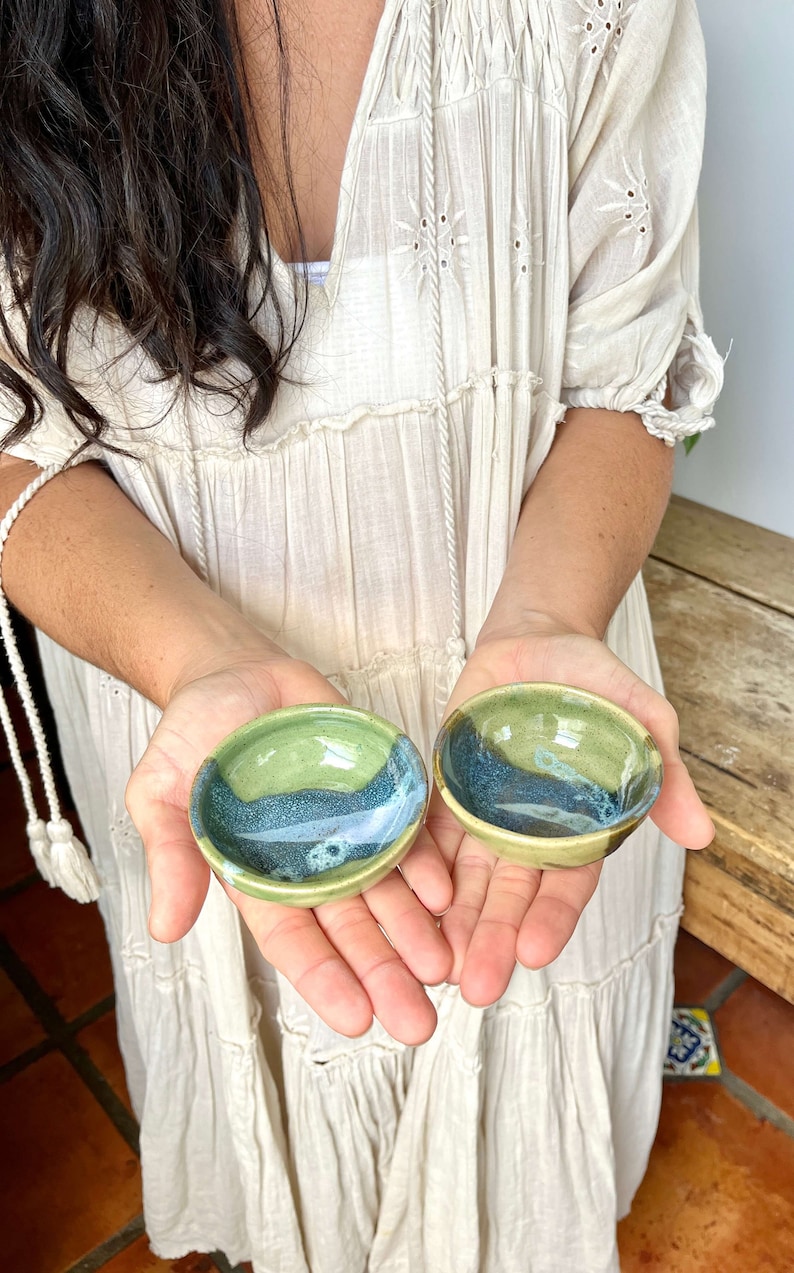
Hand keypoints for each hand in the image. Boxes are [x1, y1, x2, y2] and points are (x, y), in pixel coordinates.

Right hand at [126, 649, 452, 1043]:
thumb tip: (164, 927)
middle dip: (384, 974)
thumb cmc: (193, 734)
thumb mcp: (162, 790)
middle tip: (419, 1022)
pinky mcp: (376, 791)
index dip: (324, 979)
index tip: (357, 1022)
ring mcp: (347, 829)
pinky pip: (407, 833)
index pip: (293, 939)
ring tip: (445, 968)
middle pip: (351, 929)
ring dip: (417, 932)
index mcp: (256, 875)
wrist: (236, 672)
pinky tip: (447, 894)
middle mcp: (309, 862)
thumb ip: (171, 853)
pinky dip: (425, 864)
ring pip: (387, 892)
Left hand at [427, 620, 713, 1007]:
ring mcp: (481, 815)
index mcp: (578, 827)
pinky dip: (417, 869)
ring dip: (451, 922)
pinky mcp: (443, 791)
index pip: (566, 885)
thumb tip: (701, 836)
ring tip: (436, 963)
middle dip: (492, 939)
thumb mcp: (643, 720)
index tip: (532, 952)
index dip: (551, 919)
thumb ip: (665, 777)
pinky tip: (404, 902)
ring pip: (464, 879)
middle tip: (476, 986)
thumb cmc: (596, 682)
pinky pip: (426, 835)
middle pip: (509, 895)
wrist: (536, 638)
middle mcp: (527, 832)